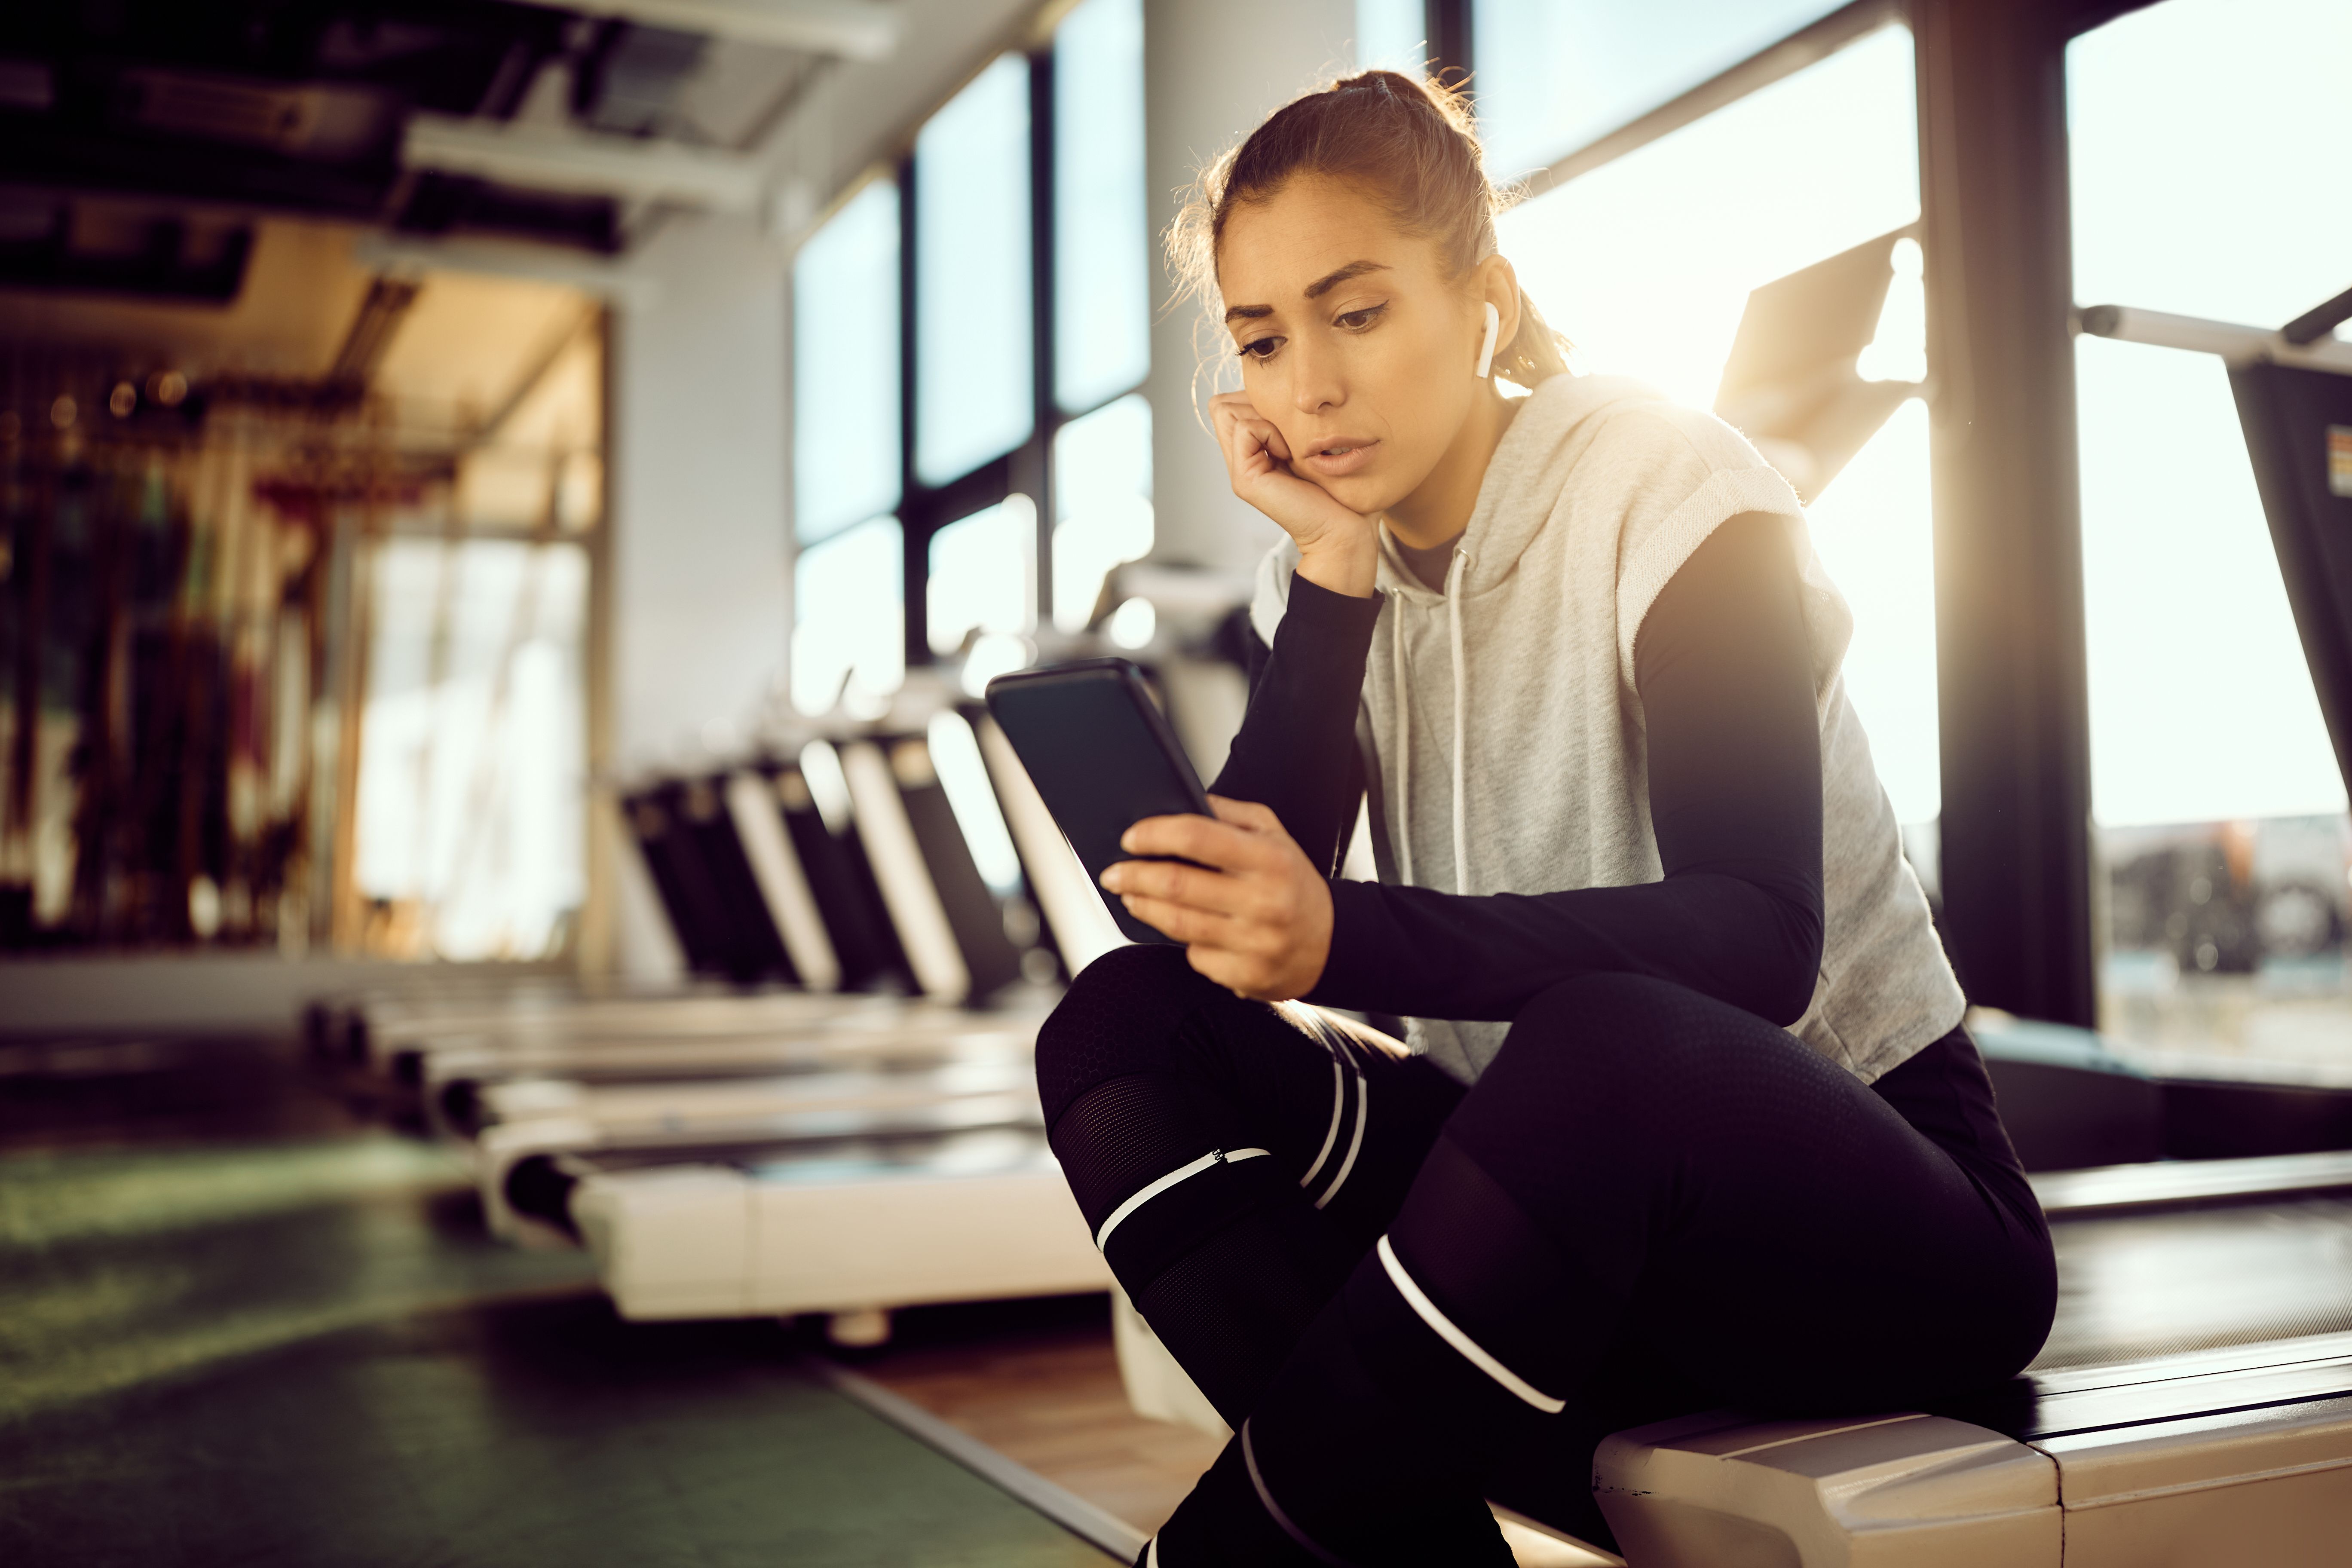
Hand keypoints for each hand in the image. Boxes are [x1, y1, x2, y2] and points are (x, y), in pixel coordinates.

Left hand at [1099, 795, 1332, 1000]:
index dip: (1155, 834)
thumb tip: (1184, 801)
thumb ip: (1231, 814)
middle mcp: (1264, 901)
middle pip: (1177, 884)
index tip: (1131, 838)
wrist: (1330, 943)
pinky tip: (1181, 928)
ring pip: (1176, 923)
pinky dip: (1180, 940)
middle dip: (1133, 875)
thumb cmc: (1294, 883)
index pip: (1198, 836)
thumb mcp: (1275, 835)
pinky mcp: (1245, 975)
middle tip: (1113, 872)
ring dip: (1142, 906)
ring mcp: (1254, 942)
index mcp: (1269, 858)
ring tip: (1130, 895)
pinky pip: (1194, 955)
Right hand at [1209, 392, 1377, 593]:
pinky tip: (1289, 453)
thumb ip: (1284, 422)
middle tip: (1287, 432)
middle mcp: (1240, 459)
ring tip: (1289, 445)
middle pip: (1222, 405)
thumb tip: (1275, 391)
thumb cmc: (1337, 487)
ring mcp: (1239, 470)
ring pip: (1227, 411)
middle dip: (1255, 404)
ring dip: (1263, 417)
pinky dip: (1269, 431)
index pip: (1229, 403)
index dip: (1254, 399)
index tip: (1289, 423)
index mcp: (1252, 450)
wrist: (1344, 528)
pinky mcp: (1244, 479)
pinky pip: (1245, 428)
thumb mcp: (1307, 441)